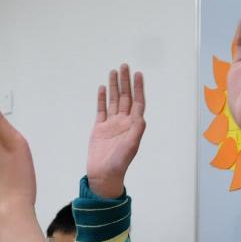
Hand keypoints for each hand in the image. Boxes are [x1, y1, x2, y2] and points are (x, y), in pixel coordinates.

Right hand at [86, 64, 145, 197]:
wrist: (103, 175)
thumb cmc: (119, 164)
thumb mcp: (131, 148)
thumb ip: (136, 132)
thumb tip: (141, 117)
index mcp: (133, 126)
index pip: (137, 102)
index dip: (138, 88)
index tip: (138, 74)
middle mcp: (123, 122)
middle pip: (125, 97)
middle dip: (125, 82)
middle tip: (124, 66)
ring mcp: (111, 124)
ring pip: (114, 101)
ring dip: (114, 86)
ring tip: (113, 72)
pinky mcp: (99, 128)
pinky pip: (101, 109)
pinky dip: (102, 98)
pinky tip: (103, 88)